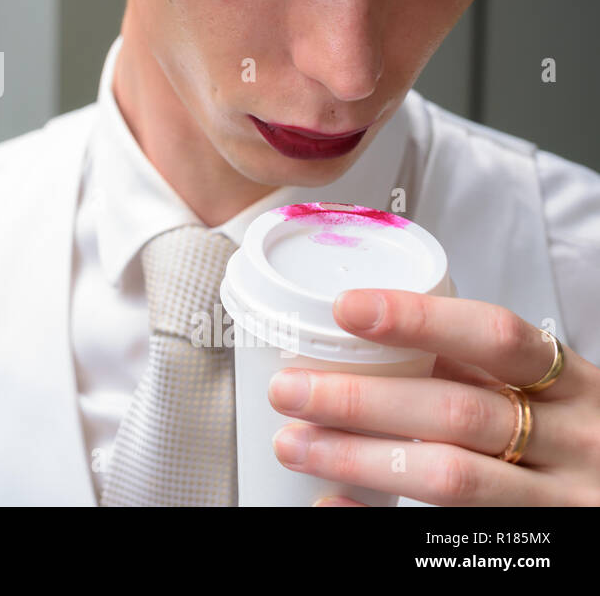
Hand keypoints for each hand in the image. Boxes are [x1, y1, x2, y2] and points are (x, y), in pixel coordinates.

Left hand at [265, 289, 599, 505]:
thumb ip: (479, 368)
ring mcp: (562, 503)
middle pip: (458, 412)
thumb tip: (376, 339)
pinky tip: (332, 503)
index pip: (497, 338)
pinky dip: (378, 519)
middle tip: (289, 389)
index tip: (347, 309)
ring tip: (295, 443)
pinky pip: (451, 537)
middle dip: (362, 399)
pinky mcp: (538, 550)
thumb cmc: (580, 438)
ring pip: (450, 476)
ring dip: (359, 457)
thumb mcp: (553, 393)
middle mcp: (575, 442)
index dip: (419, 319)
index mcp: (575, 386)